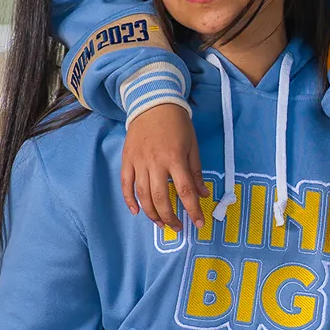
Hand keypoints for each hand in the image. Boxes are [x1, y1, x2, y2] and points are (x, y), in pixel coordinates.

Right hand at [121, 102, 205, 230]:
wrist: (152, 102)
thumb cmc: (176, 123)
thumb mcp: (192, 145)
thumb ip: (196, 171)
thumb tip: (203, 194)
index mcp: (174, 158)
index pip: (185, 191)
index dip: (193, 210)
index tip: (198, 223)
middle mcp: (155, 162)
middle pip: (161, 198)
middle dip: (170, 217)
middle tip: (178, 227)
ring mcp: (139, 162)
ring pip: (143, 195)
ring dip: (152, 213)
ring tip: (161, 223)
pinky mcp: (127, 159)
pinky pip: (126, 184)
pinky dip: (130, 200)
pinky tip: (137, 212)